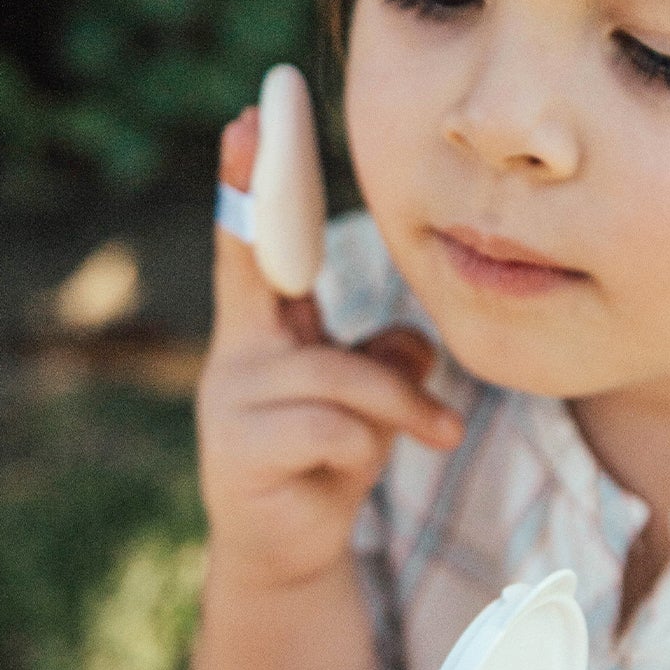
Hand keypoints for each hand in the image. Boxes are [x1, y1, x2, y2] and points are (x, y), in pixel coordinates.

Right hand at [198, 107, 463, 588]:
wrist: (289, 552)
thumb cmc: (327, 459)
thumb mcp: (368, 401)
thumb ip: (385, 359)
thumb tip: (417, 341)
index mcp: (263, 332)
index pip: (255, 246)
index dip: (251, 183)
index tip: (249, 117)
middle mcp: (236, 356)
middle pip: (254, 265)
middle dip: (254, 191)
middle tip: (250, 118)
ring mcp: (231, 404)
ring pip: (338, 373)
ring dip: (400, 404)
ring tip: (438, 430)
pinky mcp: (242, 454)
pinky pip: (335, 426)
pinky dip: (371, 444)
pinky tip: (357, 470)